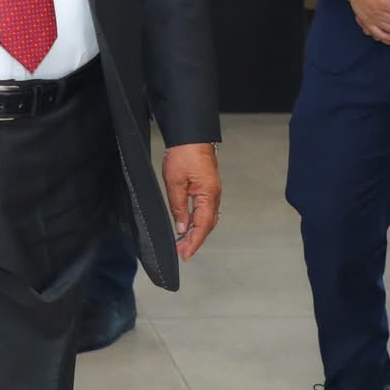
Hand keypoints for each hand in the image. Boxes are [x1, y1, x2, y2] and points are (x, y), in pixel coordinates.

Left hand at [163, 143, 221, 261]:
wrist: (191, 135)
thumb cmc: (184, 154)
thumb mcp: (174, 182)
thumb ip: (178, 207)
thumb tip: (181, 227)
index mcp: (208, 195)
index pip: (202, 226)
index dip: (194, 242)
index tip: (185, 254)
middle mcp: (214, 195)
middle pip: (207, 225)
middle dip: (195, 240)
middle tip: (181, 251)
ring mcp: (212, 191)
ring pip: (206, 218)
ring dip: (195, 231)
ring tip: (182, 242)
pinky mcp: (208, 187)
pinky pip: (204, 209)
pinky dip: (196, 220)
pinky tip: (187, 224)